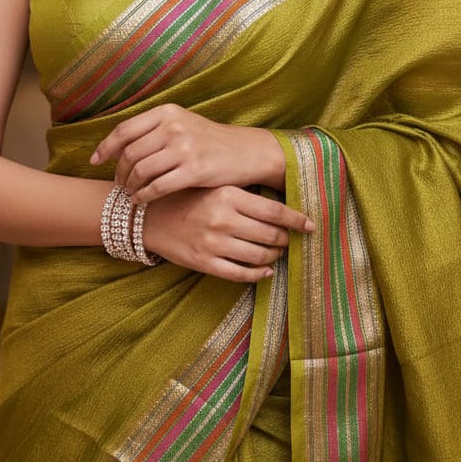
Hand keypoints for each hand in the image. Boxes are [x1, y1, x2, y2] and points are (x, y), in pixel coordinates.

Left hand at [90, 103, 285, 200]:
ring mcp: (184, 148)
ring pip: (140, 171)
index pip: (124, 130)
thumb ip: (155, 130)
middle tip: (119, 184)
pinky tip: (142, 201)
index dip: (105, 147)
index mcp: (167, 112)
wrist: (247, 152)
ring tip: (130, 194)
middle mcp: (174, 126)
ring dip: (130, 186)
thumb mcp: (183, 124)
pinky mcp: (194, 170)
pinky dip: (144, 196)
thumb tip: (120, 145)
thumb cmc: (211, 141)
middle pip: (129, 153)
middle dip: (119, 172)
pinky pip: (157, 187)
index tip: (95, 160)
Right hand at [142, 185, 314, 282]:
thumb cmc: (188, 197)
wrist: (149, 215)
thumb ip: (245, 194)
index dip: (297, 220)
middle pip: (271, 235)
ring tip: (276, 253)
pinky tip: (264, 271)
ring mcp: (213, 243)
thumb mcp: (215, 186)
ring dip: (274, 257)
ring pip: (260, 257)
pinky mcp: (204, 262)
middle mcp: (222, 219)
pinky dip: (258, 275)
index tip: (311, 224)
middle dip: (286, 239)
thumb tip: (284, 205)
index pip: (275, 211)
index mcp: (227, 194)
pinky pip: (241, 274)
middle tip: (289, 239)